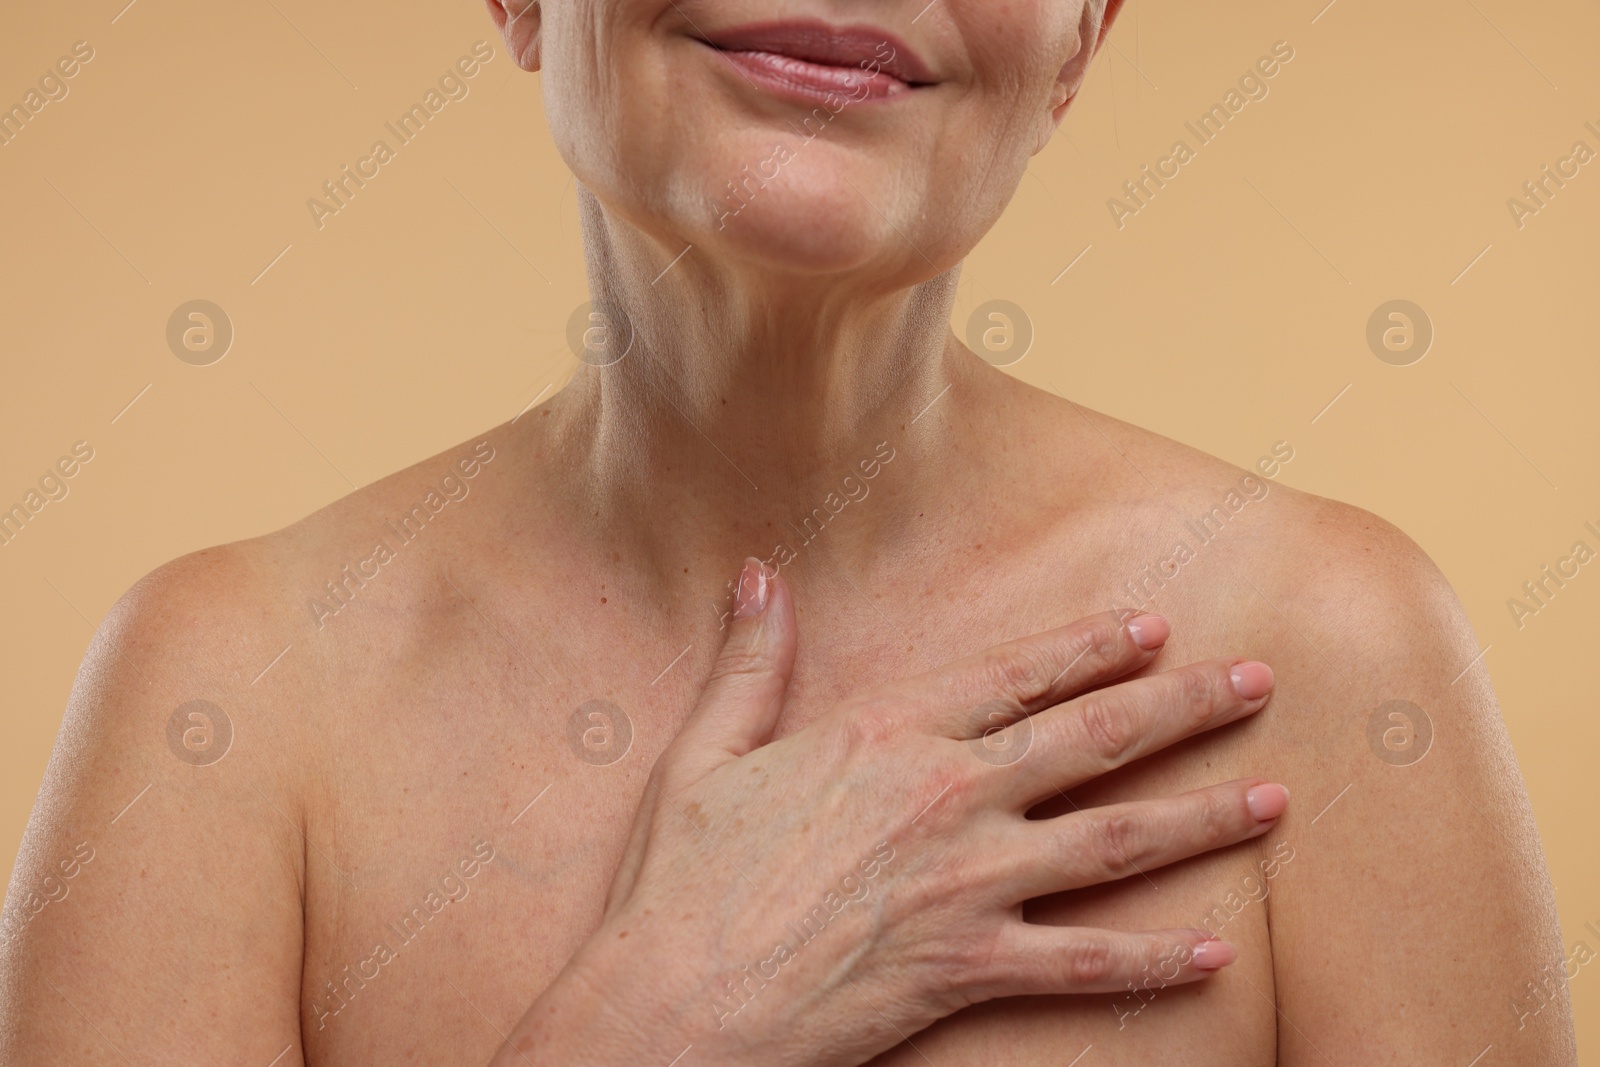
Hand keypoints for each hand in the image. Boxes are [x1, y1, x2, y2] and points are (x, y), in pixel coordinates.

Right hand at [497, 560, 1286, 1066]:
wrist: (675, 1001)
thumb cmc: (681, 881)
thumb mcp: (706, 753)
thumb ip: (751, 663)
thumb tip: (760, 575)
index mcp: (886, 732)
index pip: (1015, 673)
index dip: (1091, 647)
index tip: (1152, 626)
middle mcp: (946, 794)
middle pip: (1092, 738)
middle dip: (1184, 706)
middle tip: (1256, 684)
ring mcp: (966, 881)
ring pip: (1114, 839)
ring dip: (1203, 817)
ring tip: (1275, 799)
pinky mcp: (969, 966)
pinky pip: (1084, 962)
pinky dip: (1155, 960)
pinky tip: (1216, 954)